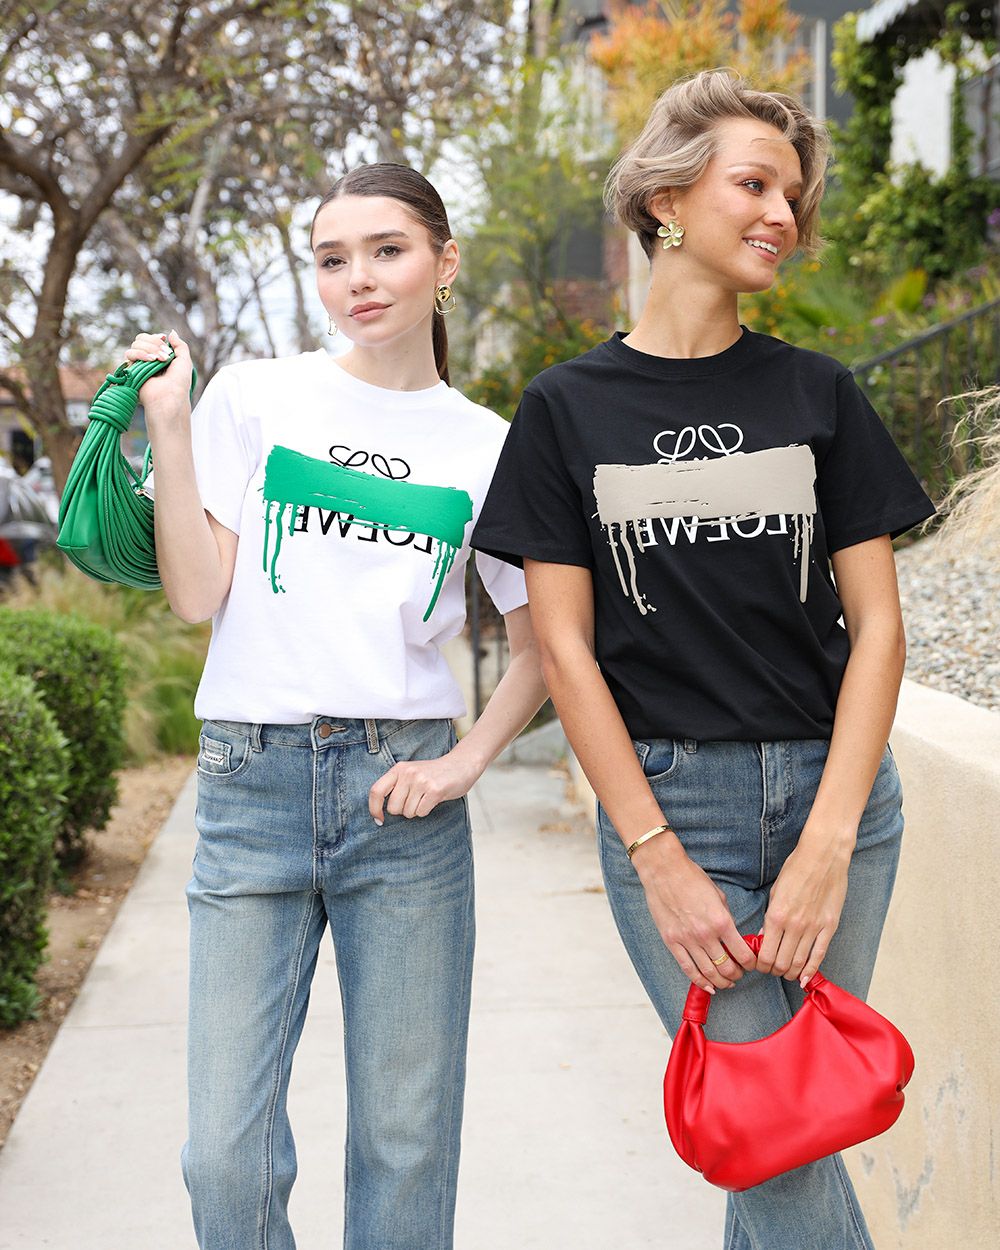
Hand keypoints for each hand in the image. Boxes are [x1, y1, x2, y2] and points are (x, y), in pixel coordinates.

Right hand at [122, 330, 192, 420]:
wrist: (170, 397)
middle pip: (141, 338)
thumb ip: (180, 345)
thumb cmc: (179, 382)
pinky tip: (150, 361)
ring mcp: (138, 365)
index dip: (156, 338)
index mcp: (158, 357)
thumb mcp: (185, 360)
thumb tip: (171, 332)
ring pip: (135, 344)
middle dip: (154, 342)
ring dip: (149, 348)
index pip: (151, 339)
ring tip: (160, 360)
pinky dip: (140, 354)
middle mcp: (147, 360)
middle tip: (165, 356)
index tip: (164, 341)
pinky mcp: (130, 370)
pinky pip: (129, 354)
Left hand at [368, 750, 480, 823]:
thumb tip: (378, 813)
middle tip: (415, 801)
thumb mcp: (411, 773)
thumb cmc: (433, 773)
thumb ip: (396, 786)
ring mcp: (421, 781)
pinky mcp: (434, 790)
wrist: (460, 764)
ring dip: (416, 810)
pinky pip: (421, 812)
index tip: (379, 819)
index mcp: (399, 769)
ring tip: (426, 797)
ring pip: (408, 812)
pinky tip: (433, 800)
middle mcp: (408, 773)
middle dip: (403, 811)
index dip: (374, 808)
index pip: (376, 791)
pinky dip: (426, 811)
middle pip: (393, 808)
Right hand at [632, 838, 755, 991]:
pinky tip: (709, 987)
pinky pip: (688, 969)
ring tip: (726, 982)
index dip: (750, 964)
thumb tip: (733, 936)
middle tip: (739, 974)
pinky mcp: (672, 942)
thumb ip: (727, 918)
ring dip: (721, 982)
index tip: (751, 964)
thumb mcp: (719, 896)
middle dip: (736, 975)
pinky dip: (700, 982)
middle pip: (726, 968)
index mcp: (721, 921)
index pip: (743, 954)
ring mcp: (687, 940)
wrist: (664, 871)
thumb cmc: (692, 879)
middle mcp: (705, 934)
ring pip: (708, 973)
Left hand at [757, 835, 851, 987]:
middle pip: (782, 962)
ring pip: (800, 962)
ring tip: (786, 973)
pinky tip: (805, 979)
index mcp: (776, 915)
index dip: (761, 965)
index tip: (760, 965)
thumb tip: (764, 940)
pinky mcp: (829, 927)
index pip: (766, 953)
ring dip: (791, 972)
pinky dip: (811, 970)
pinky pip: (819, 954)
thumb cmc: (796, 870)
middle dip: (774, 970)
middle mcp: (794, 925)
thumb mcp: (775, 892)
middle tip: (772, 969)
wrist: (823, 856)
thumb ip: (769, 919)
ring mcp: (814, 927)